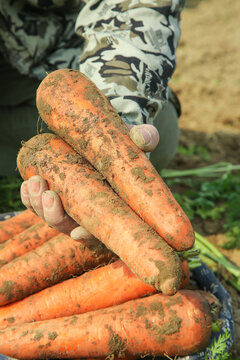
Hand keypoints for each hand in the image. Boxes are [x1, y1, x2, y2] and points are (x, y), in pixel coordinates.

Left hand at [20, 124, 158, 239]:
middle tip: (49, 195)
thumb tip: (144, 137)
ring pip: (49, 216)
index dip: (88, 235)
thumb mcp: (138, 140)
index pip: (100, 229)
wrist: (107, 139)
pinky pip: (37, 202)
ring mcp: (70, 204)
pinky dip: (30, 197)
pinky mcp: (56, 192)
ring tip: (34, 182)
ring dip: (37, 205)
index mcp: (112, 206)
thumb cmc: (126, 146)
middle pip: (67, 226)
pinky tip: (27, 184)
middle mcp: (89, 210)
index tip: (78, 233)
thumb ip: (146, 138)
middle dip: (54, 216)